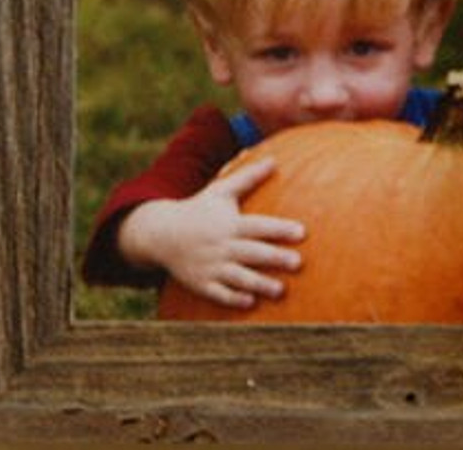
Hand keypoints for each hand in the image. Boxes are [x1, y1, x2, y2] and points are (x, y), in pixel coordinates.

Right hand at [117, 157, 305, 308]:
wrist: (159, 233)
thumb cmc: (198, 209)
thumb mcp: (220, 191)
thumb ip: (248, 178)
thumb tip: (274, 159)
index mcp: (230, 224)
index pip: (259, 226)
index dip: (280, 229)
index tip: (302, 232)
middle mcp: (221, 246)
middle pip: (252, 253)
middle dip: (275, 258)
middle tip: (298, 263)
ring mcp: (210, 266)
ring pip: (238, 277)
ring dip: (259, 284)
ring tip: (280, 290)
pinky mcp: (201, 283)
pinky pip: (218, 293)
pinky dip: (232, 299)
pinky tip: (250, 302)